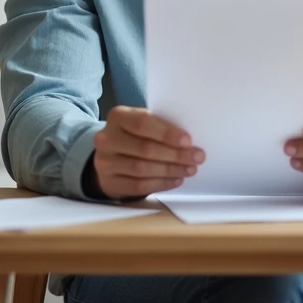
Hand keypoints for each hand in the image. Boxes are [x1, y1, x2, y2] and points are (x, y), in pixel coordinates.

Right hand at [88, 106, 205, 199]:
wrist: (109, 155)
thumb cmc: (134, 135)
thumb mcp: (141, 123)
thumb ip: (159, 126)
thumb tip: (189, 141)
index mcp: (118, 116)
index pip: (142, 123)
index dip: (166, 133)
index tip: (188, 141)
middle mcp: (107, 138)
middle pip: (145, 148)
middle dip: (175, 154)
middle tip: (197, 157)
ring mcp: (105, 162)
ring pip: (142, 169)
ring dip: (171, 170)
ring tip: (190, 169)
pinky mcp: (109, 182)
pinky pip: (138, 186)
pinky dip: (161, 183)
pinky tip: (176, 180)